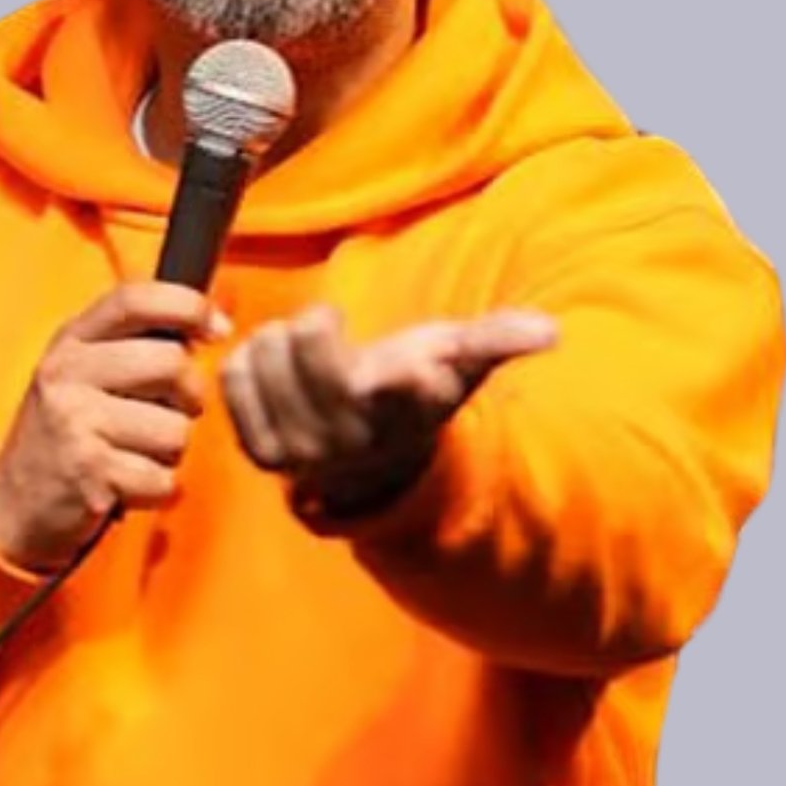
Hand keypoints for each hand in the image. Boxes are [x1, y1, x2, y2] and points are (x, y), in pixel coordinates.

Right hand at [0, 282, 229, 572]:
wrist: (13, 503)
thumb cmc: (69, 431)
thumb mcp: (85, 372)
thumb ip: (135, 343)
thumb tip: (212, 324)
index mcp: (71, 341)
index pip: (134, 300)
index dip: (187, 305)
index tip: (218, 328)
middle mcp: (68, 374)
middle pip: (172, 363)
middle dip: (187, 396)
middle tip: (166, 413)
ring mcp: (76, 422)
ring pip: (176, 430)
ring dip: (169, 452)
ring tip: (134, 454)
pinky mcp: (90, 473)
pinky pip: (164, 479)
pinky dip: (157, 490)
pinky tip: (127, 485)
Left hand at [219, 304, 558, 520]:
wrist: (373, 464)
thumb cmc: (417, 392)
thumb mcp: (460, 363)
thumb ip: (499, 340)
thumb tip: (551, 331)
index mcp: (408, 410)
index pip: (403, 393)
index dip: (402, 377)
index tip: (401, 369)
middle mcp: (354, 435)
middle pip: (312, 347)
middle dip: (318, 322)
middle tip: (329, 327)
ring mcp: (303, 449)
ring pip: (267, 353)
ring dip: (279, 337)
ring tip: (301, 351)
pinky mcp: (260, 451)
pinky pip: (233, 376)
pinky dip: (246, 358)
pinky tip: (271, 364)